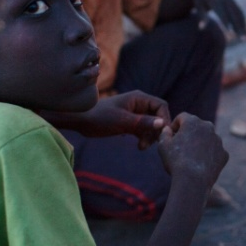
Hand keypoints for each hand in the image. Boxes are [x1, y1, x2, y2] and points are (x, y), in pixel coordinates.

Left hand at [41, 91, 169, 148]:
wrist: (81, 122)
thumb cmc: (100, 118)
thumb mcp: (123, 122)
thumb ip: (143, 122)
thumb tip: (162, 124)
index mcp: (139, 98)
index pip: (161, 106)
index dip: (164, 119)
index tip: (162, 134)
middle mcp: (139, 103)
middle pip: (158, 116)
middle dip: (156, 130)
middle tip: (150, 144)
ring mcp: (135, 112)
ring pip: (152, 124)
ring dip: (150, 136)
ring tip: (142, 147)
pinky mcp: (130, 121)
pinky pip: (144, 129)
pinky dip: (144, 137)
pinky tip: (139, 146)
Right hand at [158, 113, 228, 195]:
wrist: (193, 180)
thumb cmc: (175, 161)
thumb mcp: (162, 145)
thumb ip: (164, 133)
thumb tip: (168, 129)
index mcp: (192, 121)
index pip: (182, 117)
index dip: (175, 125)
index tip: (171, 136)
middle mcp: (208, 127)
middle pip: (196, 127)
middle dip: (189, 134)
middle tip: (181, 147)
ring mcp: (218, 140)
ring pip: (207, 139)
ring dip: (200, 144)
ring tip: (190, 158)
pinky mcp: (224, 154)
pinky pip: (214, 152)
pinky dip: (208, 156)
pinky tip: (200, 165)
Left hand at [190, 0, 245, 39]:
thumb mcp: (199, 6)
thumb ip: (201, 17)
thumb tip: (201, 29)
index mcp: (215, 0)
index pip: (222, 13)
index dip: (226, 22)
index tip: (229, 33)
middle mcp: (225, 0)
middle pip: (233, 14)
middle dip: (237, 26)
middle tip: (241, 38)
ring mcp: (230, 0)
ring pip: (239, 13)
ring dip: (242, 25)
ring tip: (244, 37)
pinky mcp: (233, 1)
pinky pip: (239, 12)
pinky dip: (242, 20)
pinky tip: (243, 30)